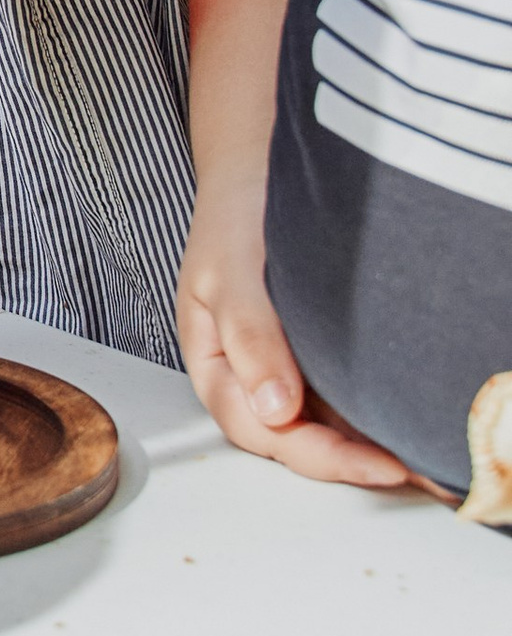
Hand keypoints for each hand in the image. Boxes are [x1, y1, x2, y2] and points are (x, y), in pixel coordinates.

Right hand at [176, 174, 417, 488]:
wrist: (260, 166)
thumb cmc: (237, 213)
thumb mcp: (230, 270)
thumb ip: (248, 336)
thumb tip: (274, 408)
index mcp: (215, 364)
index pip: (262, 428)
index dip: (320, 454)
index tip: (377, 462)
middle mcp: (249, 372)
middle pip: (294, 437)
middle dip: (350, 460)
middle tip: (411, 469)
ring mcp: (284, 362)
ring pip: (321, 422)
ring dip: (365, 443)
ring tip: (420, 455)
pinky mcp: (315, 349)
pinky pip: (341, 394)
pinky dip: (372, 410)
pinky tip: (403, 415)